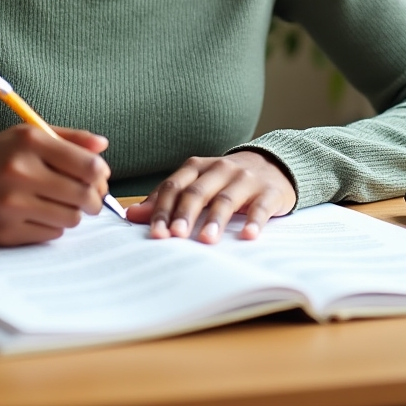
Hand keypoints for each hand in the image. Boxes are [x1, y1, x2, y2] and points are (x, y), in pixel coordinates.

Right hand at [0, 125, 110, 245]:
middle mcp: (19, 171)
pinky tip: (39, 214)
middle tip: (90, 197)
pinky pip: (51, 234)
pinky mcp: (5, 232)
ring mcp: (11, 205)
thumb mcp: (28, 136)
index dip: (101, 174)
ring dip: (73, 213)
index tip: (99, 176)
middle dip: (94, 198)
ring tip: (61, 203)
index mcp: (29, 142)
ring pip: (71, 218)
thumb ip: (69, 139)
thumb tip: (102, 147)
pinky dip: (53, 226)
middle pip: (83, 195)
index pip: (87, 165)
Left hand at [125, 151, 295, 242]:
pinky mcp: (269, 191)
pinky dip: (254, 221)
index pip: (175, 186)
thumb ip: (167, 199)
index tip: (155, 233)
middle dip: (184, 214)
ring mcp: (245, 178)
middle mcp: (220, 168)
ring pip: (226, 198)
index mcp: (197, 166)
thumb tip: (132, 216)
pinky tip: (247, 236)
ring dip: (215, 219)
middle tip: (175, 236)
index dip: (162, 209)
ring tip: (206, 240)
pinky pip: (260, 207)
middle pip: (197, 191)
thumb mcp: (197, 184)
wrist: (273, 165)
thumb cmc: (226, 181)